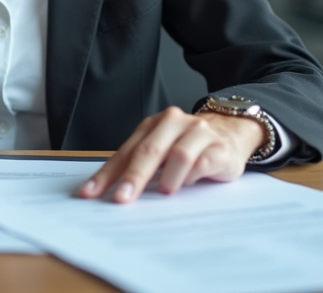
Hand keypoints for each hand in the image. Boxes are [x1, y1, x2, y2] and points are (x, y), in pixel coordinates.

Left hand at [77, 106, 265, 203]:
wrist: (231, 133)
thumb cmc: (189, 146)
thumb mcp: (162, 150)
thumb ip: (140, 165)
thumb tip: (112, 192)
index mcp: (153, 125)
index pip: (126, 152)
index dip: (107, 174)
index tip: (91, 193)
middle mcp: (174, 123)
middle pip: (149, 151)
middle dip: (133, 177)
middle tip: (123, 198)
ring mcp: (198, 133)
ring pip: (178, 155)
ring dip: (168, 177)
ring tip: (164, 192)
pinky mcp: (219, 148)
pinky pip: (203, 163)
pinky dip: (191, 177)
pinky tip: (188, 184)